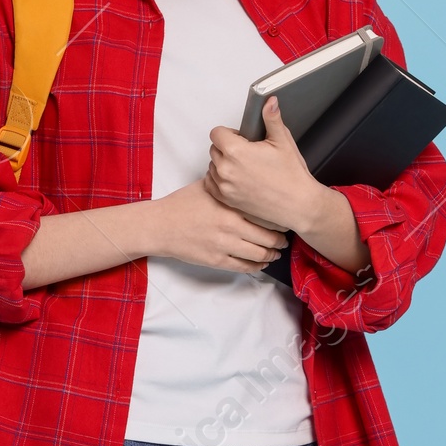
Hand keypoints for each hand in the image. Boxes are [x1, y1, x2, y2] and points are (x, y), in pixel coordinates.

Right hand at [148, 177, 288, 272]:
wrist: (160, 225)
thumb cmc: (182, 204)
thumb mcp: (207, 186)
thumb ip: (229, 186)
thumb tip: (247, 179)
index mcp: (230, 204)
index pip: (265, 213)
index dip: (279, 218)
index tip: (284, 218)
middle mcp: (230, 225)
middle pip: (268, 237)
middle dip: (280, 240)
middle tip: (285, 238)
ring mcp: (224, 245)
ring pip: (260, 254)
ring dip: (272, 254)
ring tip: (277, 252)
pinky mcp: (217, 260)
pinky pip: (245, 266)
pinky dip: (257, 266)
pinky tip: (262, 262)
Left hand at [207, 97, 325, 235]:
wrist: (297, 204)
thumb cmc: (291, 176)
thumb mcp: (283, 142)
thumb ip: (272, 119)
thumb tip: (270, 102)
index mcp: (236, 151)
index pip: (216, 133)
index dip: (229, 133)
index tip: (241, 138)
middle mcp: (226, 169)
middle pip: (214, 149)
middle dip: (226, 148)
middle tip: (246, 153)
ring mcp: (224, 186)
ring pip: (213, 166)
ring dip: (223, 164)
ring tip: (244, 168)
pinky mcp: (226, 200)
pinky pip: (211, 184)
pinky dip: (220, 180)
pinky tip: (237, 179)